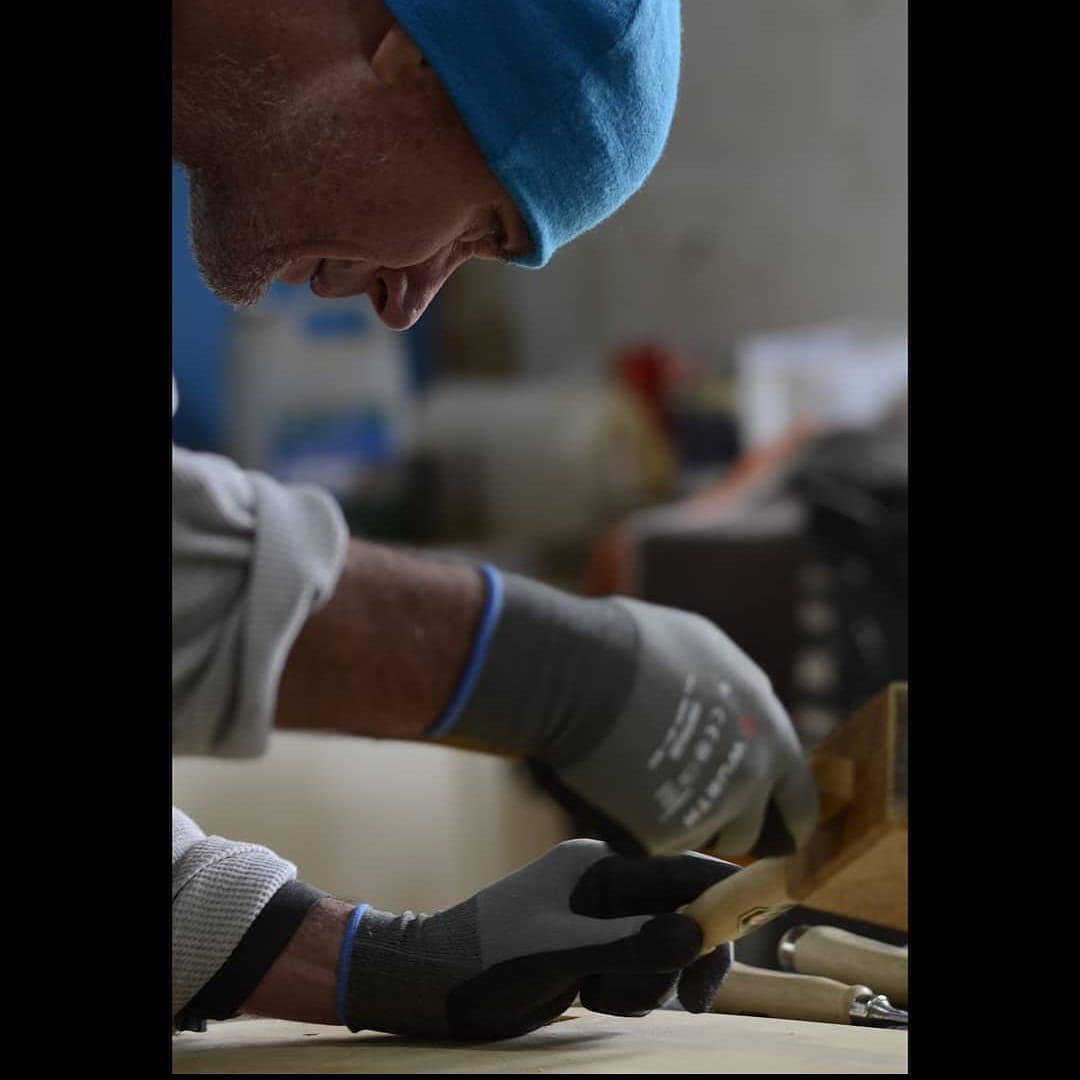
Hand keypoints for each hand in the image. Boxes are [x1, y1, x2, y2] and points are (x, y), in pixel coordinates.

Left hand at [338, 840, 739, 1040]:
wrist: (429, 983)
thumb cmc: (485, 956)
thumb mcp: (559, 951)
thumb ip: (629, 943)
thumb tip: (696, 935)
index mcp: (598, 867)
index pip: (678, 873)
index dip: (720, 897)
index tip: (749, 928)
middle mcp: (604, 890)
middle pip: (677, 919)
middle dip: (676, 960)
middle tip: (694, 1002)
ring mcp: (597, 924)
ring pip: (658, 955)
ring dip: (639, 985)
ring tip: (591, 992)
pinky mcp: (590, 956)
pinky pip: (635, 977)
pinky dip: (622, 995)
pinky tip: (584, 997)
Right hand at [437, 571, 818, 857]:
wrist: (580, 671)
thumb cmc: (635, 645)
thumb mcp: (705, 652)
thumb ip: (733, 694)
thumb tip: (730, 709)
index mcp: (767, 731)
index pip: (799, 798)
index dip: (779, 809)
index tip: (760, 813)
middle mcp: (748, 776)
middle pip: (750, 831)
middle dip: (727, 826)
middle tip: (688, 802)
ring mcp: (708, 810)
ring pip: (699, 838)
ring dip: (680, 823)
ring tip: (640, 782)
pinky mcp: (661, 836)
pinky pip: (654, 841)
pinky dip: (637, 825)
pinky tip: (612, 786)